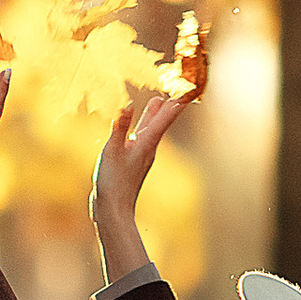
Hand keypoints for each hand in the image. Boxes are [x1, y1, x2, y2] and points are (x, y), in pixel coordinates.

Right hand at [91, 87, 190, 285]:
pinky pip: (141, 139)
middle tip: (178, 90)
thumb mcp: (112, 151)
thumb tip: (129, 105)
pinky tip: (136, 128)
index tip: (189, 88)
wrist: (114, 211)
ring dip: (155, 115)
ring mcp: (141, 156)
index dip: (177, 102)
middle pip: (161, 122)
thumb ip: (119, 127)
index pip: (166, 117)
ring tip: (158, 102)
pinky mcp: (132, 162)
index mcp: (147, 143)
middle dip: (168, 105)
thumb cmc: (113, 182)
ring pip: (151, 130)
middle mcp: (148, 148)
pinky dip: (142, 127)